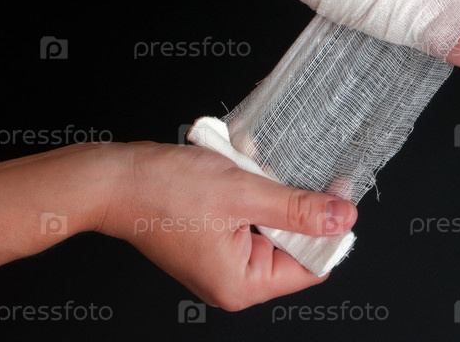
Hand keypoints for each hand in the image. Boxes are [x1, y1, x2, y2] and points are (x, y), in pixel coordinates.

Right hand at [101, 141, 356, 309]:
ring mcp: (223, 263)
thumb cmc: (166, 190)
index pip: (312, 266)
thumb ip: (299, 208)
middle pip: (295, 248)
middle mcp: (233, 282)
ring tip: (253, 175)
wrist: (115, 179)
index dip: (329, 230)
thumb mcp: (246, 193)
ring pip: (274, 229)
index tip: (337, 193)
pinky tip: (243, 176)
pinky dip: (256, 196)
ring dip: (273, 197)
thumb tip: (343, 218)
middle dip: (295, 208)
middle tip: (282, 176)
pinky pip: (253, 221)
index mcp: (242, 284)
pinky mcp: (216, 242)